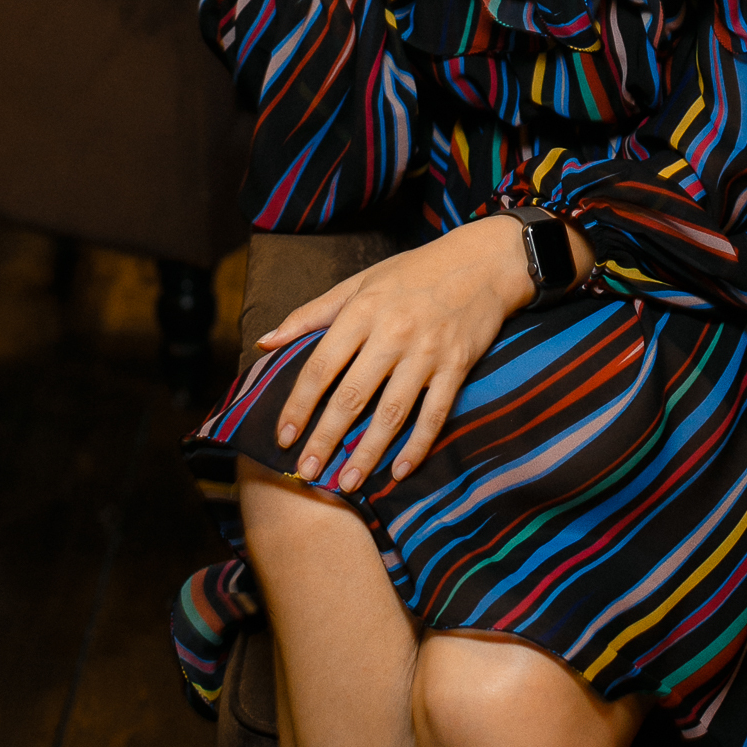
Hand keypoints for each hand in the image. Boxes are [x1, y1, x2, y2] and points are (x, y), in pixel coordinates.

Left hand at [258, 217, 538, 490]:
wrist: (481, 262)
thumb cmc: (413, 272)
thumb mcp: (358, 282)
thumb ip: (311, 313)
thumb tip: (265, 341)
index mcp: (362, 311)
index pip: (321, 366)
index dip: (299, 404)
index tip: (283, 436)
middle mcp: (392, 333)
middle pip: (352, 396)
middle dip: (326, 438)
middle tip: (307, 472)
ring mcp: (427, 352)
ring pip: (392, 412)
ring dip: (368, 452)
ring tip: (348, 483)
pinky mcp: (457, 366)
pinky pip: (434, 413)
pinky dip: (418, 445)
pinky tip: (399, 471)